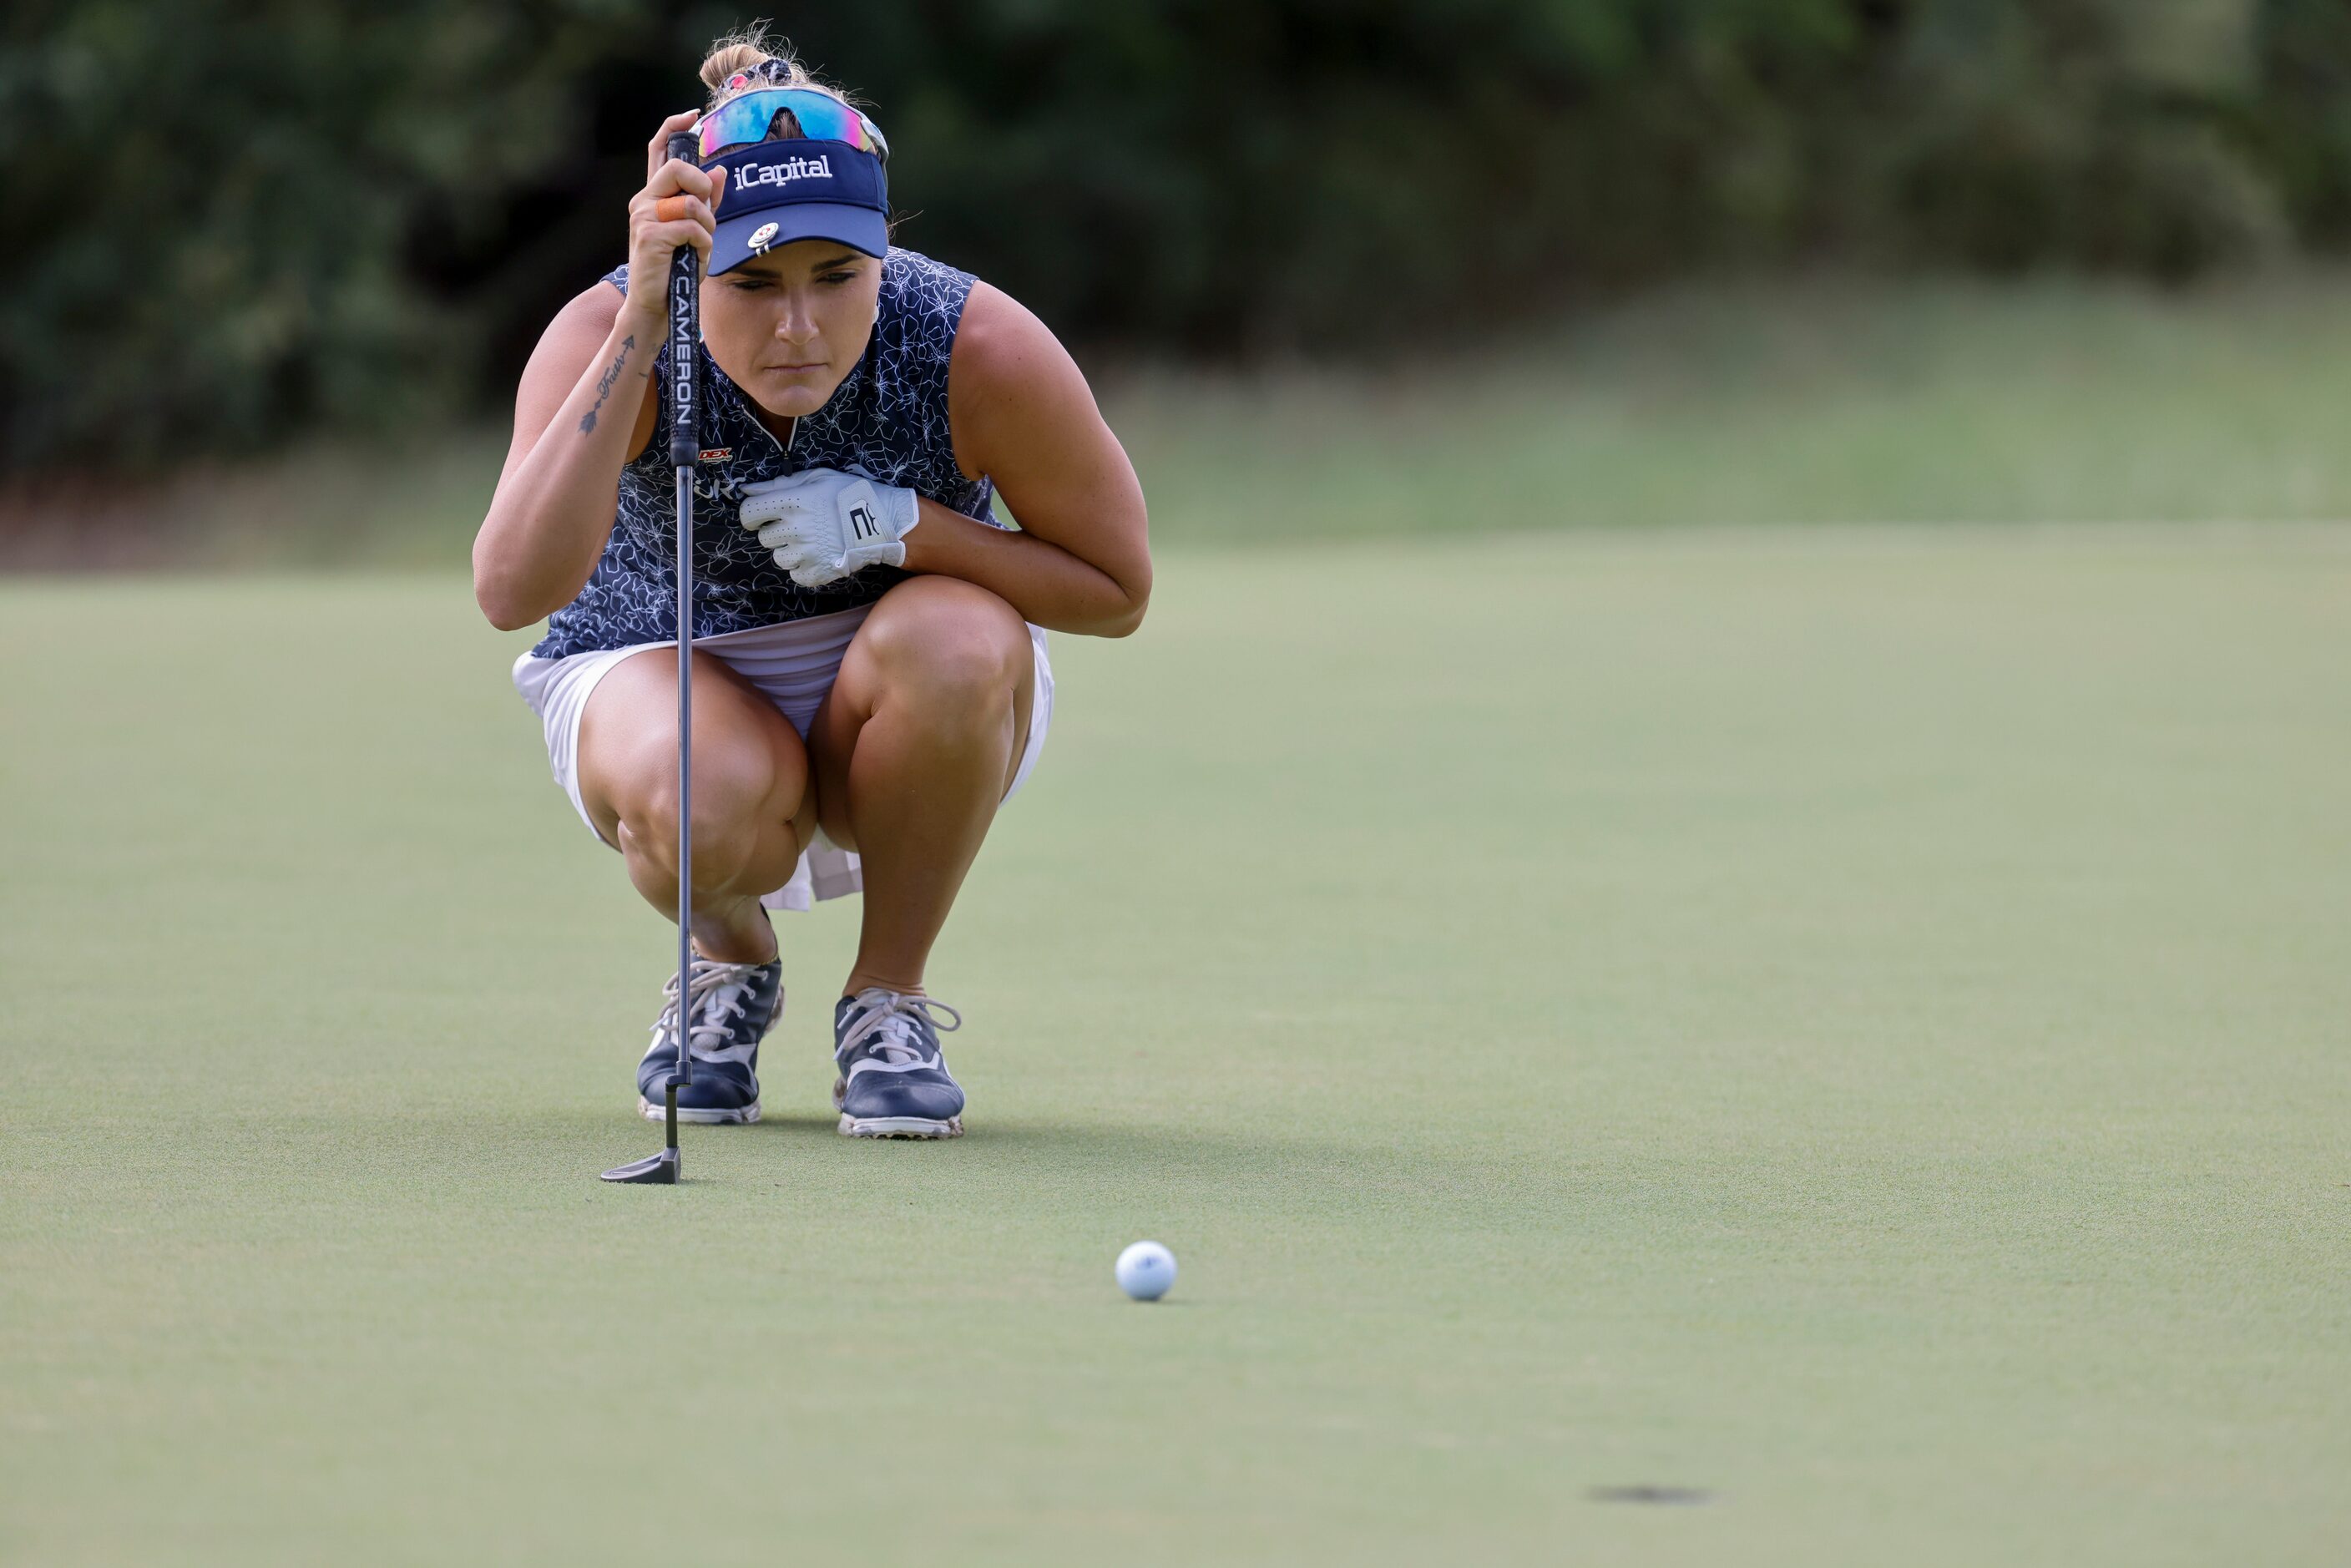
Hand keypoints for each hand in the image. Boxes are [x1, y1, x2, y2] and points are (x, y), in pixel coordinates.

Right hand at [623, 111, 728, 327]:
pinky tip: (695, 258)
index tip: (692, 117)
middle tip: (706, 213)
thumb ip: (706, 203)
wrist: (656, 305)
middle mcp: (643, 201)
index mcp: (653, 195)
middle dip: (702, 188)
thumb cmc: (675, 269)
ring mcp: (644, 217)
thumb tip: (720, 172)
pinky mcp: (650, 236)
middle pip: (679, 168)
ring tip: (700, 246)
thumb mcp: (695, 232)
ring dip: (707, 226)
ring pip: (691, 203)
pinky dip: (703, 244)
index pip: (658, 150)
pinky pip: (691, 228)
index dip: (673, 128)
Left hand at [737, 468, 921, 585]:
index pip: (748, 512)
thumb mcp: (816, 478)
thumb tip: (746, 489)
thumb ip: (778, 484)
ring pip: (779, 558)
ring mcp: (807, 553)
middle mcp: (796, 528)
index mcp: (793, 502)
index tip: (760, 515)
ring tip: (808, 542)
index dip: (751, 514)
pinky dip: (802, 567)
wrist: (883, 521)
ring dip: (789, 551)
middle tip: (796, 526)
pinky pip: (796, 574)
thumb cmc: (849, 494)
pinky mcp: (819, 571)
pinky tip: (815, 556)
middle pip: (764, 538)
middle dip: (775, 532)